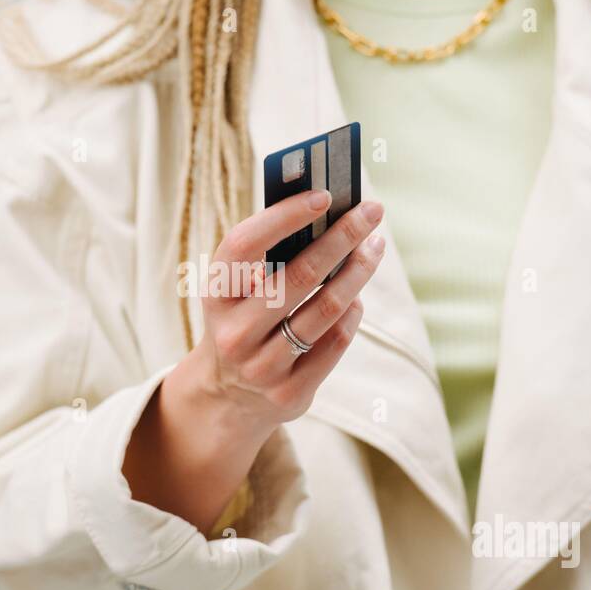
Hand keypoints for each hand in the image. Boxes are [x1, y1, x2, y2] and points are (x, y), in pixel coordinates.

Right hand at [123, 189, 385, 531]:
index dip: (284, 216)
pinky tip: (357, 297)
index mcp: (215, 295)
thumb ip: (270, 257)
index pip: (245, 243)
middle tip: (372, 211)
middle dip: (342, 237)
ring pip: (327, 309)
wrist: (227, 395)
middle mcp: (234, 332)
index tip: (325, 195)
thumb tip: (329, 214)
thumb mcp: (238, 291)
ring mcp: (262, 366)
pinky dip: (352, 314)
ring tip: (375, 247)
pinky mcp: (289, 393)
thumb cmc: (244, 319)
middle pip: (301, 276)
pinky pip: (335, 342)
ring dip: (358, 272)